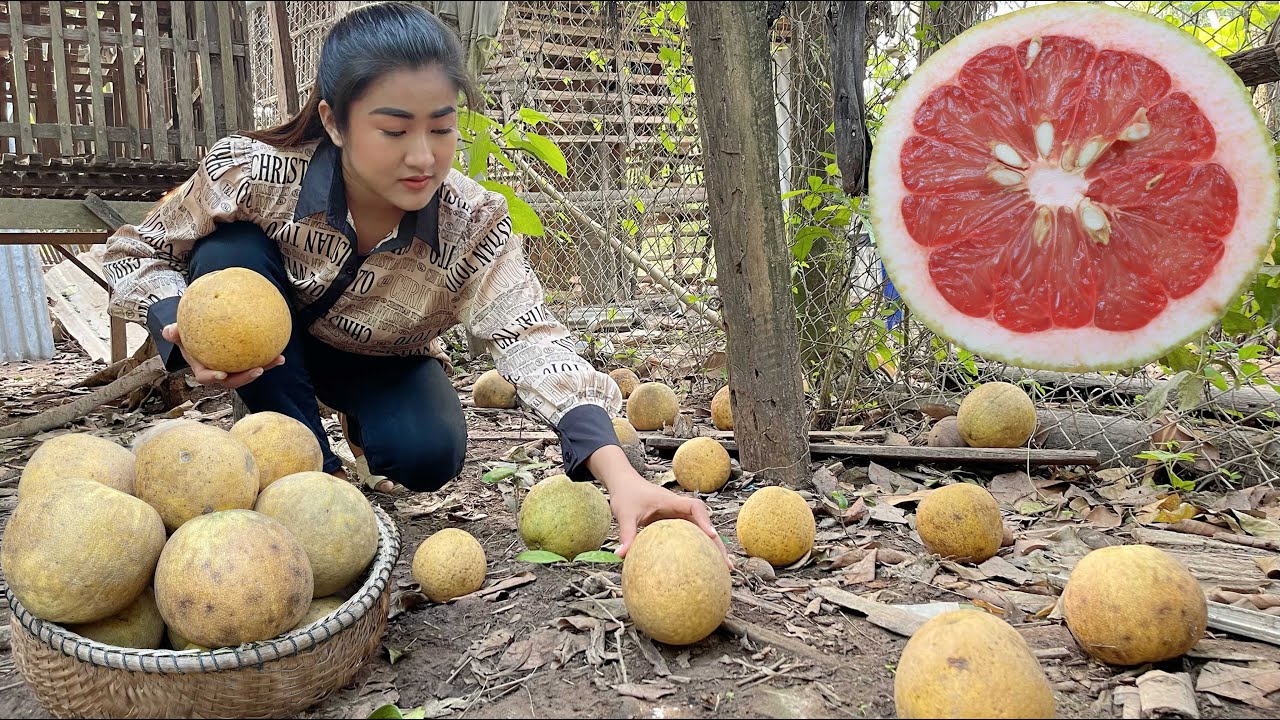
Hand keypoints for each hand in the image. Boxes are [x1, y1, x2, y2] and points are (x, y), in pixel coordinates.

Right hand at [161, 323, 284, 388]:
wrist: (200, 334)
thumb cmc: (187, 334)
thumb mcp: (177, 332)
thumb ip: (174, 332)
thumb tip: (170, 331)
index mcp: (203, 370)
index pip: (207, 378)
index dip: (215, 378)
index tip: (223, 374)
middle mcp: (220, 373)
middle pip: (234, 380)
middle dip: (247, 378)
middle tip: (258, 370)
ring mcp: (234, 369)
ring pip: (250, 371)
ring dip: (266, 366)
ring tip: (279, 359)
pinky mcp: (245, 362)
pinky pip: (257, 358)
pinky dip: (269, 353)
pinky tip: (281, 346)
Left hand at [586, 445, 731, 568]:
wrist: (624, 483)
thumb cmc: (626, 494)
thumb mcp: (625, 514)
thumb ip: (626, 534)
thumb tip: (619, 556)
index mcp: (671, 502)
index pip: (695, 508)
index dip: (704, 521)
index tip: (711, 536)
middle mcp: (679, 508)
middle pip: (705, 524)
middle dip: (717, 543)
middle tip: (726, 565)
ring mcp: (678, 515)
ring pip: (700, 531)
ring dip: (712, 547)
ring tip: (722, 570)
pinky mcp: (673, 523)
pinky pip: (690, 536)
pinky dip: (698, 548)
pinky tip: (701, 566)